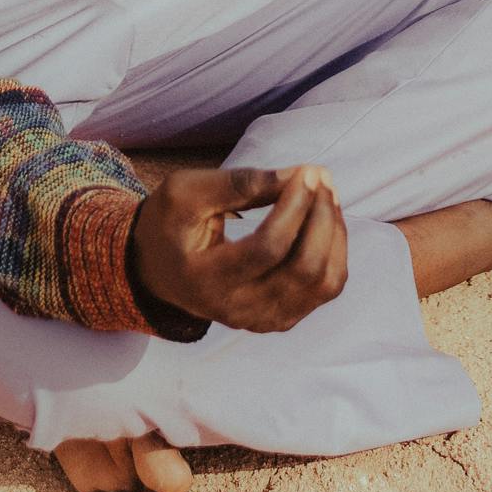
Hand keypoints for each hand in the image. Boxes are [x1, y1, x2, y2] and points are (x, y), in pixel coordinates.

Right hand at [129, 163, 347, 331]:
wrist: (158, 269)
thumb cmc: (170, 223)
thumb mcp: (187, 193)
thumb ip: (239, 183)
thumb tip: (298, 176)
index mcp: (204, 279)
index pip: (267, 249)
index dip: (294, 207)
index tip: (305, 172)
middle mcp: (236, 309)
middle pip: (303, 270)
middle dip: (321, 217)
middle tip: (320, 177)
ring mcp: (261, 319)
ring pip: (322, 283)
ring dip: (333, 233)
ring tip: (326, 193)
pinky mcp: (279, 317)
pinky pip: (324, 289)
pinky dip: (334, 251)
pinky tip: (324, 219)